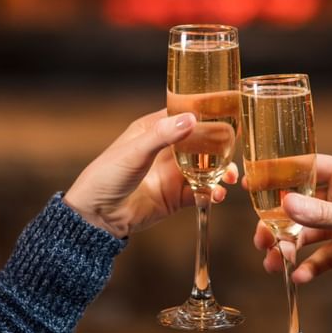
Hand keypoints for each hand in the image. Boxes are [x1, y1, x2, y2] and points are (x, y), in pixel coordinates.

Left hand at [65, 109, 237, 238]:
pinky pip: (202, 191)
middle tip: (234, 150)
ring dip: (222, 171)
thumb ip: (162, 135)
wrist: (97, 217)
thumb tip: (190, 119)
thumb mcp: (134, 151)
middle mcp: (167, 149)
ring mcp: (173, 173)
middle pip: (202, 142)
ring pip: (207, 167)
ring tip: (230, 178)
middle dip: (221, 146)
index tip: (228, 115)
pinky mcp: (176, 196)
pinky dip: (213, 192)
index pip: (185, 115)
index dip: (206, 115)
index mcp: (154, 130)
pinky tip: (217, 194)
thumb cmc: (106, 176)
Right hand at [254, 155, 331, 293]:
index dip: (277, 174)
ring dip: (288, 247)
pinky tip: (299, 278)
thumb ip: (323, 215)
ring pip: (305, 233)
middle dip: (277, 223)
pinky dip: (308, 267)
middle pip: (299, 205)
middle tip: (260, 240)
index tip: (250, 183)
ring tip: (274, 264)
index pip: (306, 168)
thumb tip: (283, 203)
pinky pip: (320, 256)